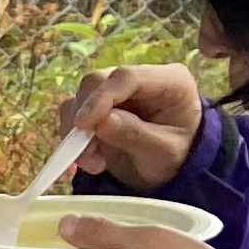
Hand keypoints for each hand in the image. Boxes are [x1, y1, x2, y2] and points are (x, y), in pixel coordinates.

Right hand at [56, 61, 206, 191]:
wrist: (169, 171)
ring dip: (76, 132)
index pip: (127, 77)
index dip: (101, 98)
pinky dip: (72, 137)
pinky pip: (73, 113)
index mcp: (169, 81)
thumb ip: (135, 135)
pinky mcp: (98, 105)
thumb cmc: (175, 158)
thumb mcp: (163, 153)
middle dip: (83, 117)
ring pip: (80, 97)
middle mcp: (139, 80)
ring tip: (93, 162)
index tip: (83, 125)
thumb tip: (100, 122)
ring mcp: (116, 91)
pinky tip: (90, 158)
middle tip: (85, 153)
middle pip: (97, 82)